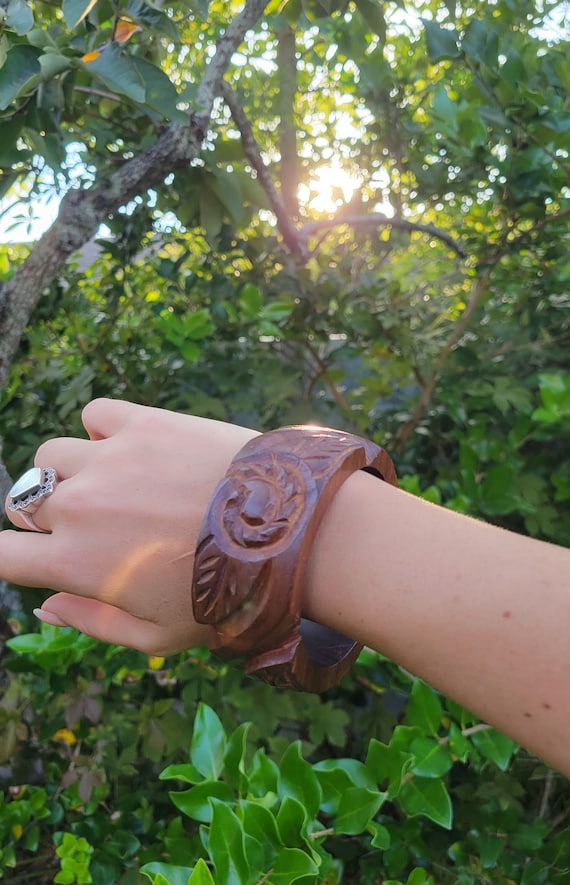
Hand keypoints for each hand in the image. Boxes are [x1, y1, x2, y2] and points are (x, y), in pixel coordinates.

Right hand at [1, 399, 257, 653]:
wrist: (287, 532)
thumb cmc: (226, 594)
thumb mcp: (157, 636)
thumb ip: (91, 622)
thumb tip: (44, 606)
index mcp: (76, 562)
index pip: (2, 555)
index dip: (16, 559)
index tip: (42, 558)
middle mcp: (80, 505)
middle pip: (22, 502)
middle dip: (44, 519)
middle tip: (90, 527)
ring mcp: (109, 458)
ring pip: (50, 456)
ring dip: (68, 472)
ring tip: (110, 484)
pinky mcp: (144, 422)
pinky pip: (96, 413)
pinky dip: (103, 428)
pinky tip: (132, 448)